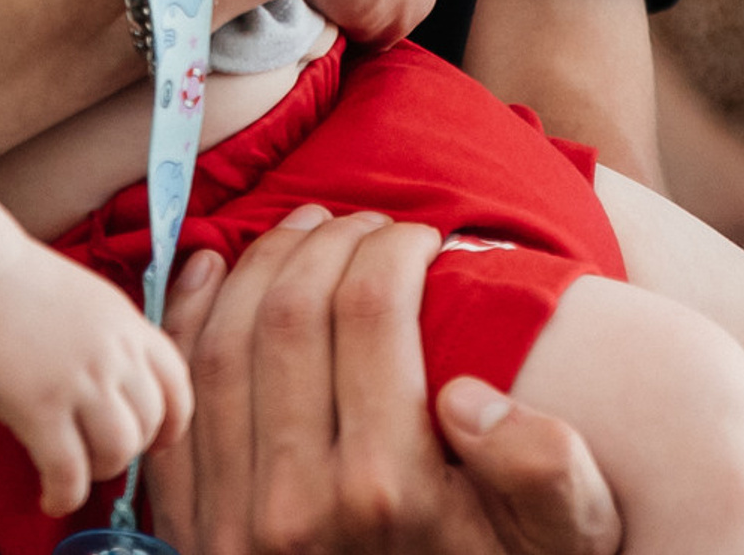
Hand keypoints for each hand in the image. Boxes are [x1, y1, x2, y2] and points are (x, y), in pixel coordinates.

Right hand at [0, 241, 193, 516]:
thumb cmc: (17, 284)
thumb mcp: (87, 299)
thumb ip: (112, 338)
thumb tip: (121, 383)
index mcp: (126, 323)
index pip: (177, 382)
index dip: (172, 420)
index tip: (157, 439)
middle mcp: (112, 352)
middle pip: (150, 422)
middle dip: (130, 449)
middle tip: (100, 453)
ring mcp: (79, 380)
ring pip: (118, 451)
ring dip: (99, 470)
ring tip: (75, 471)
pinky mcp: (40, 408)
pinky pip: (69, 473)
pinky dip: (63, 496)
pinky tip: (49, 497)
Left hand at [147, 212, 622, 553]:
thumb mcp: (563, 542)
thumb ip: (546, 472)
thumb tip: (468, 395)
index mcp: (389, 492)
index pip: (372, 309)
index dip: (393, 246)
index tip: (420, 234)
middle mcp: (299, 505)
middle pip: (292, 313)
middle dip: (327, 241)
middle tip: (362, 221)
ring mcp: (233, 521)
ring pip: (225, 343)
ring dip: (259, 264)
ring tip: (304, 228)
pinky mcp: (194, 530)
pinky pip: (180, 400)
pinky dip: (189, 317)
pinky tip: (215, 267)